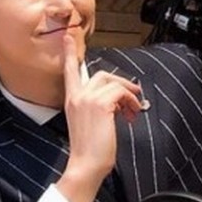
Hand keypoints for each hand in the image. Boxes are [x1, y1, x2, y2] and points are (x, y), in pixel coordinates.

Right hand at [61, 34, 143, 190]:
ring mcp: (87, 99)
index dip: (70, 52)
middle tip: (133, 96)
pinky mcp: (101, 104)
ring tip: (133, 110)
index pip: (69, 70)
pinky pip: (122, 92)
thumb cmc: (89, 150)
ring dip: (128, 94)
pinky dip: (131, 100)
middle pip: (101, 74)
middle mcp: (77, 96)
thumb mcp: (88, 124)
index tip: (68, 37)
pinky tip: (131, 113)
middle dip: (120, 83)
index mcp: (71, 100)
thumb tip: (116, 102)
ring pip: (113, 82)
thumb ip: (96, 108)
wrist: (86, 165)